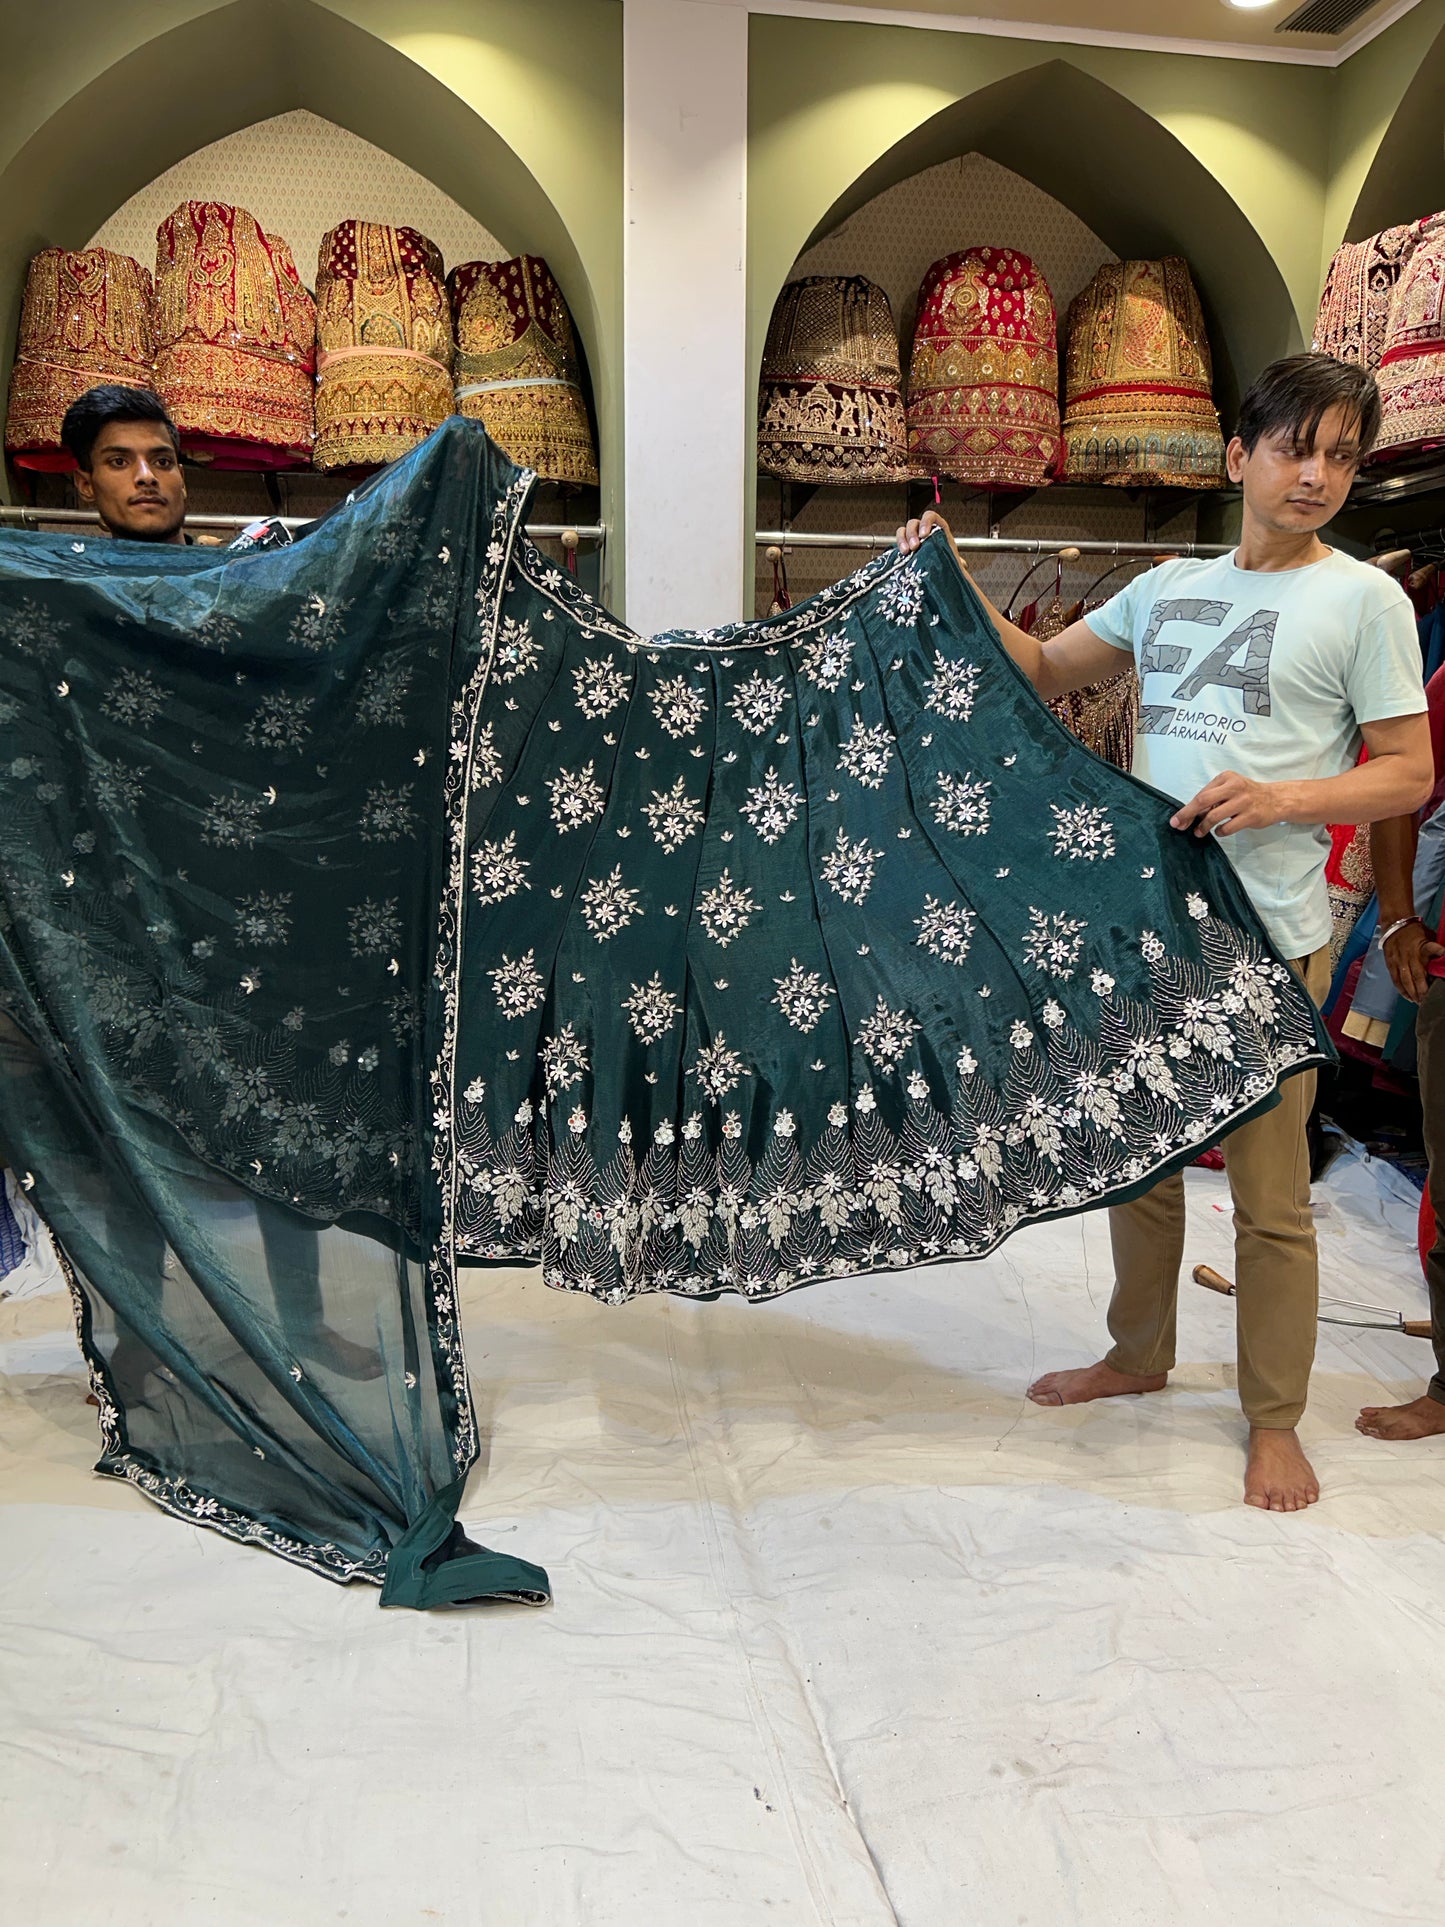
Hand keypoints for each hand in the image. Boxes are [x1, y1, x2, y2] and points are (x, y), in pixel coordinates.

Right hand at [896, 509, 965, 570]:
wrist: (942, 574)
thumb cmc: (948, 564)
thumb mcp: (952, 559)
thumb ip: (956, 558)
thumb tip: (962, 564)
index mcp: (938, 528)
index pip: (930, 516)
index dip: (925, 522)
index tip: (924, 535)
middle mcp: (925, 530)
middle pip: (914, 523)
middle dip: (912, 534)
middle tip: (915, 546)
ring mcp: (914, 537)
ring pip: (904, 530)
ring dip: (903, 539)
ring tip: (907, 551)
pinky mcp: (906, 546)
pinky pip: (899, 540)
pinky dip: (899, 544)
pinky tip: (902, 554)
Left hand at [1170, 770, 1285, 838]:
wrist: (1276, 799)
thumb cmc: (1248, 794)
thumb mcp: (1230, 789)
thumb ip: (1212, 799)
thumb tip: (1189, 815)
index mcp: (1226, 778)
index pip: (1201, 794)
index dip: (1186, 808)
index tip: (1176, 819)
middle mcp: (1234, 787)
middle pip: (1203, 801)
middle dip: (1188, 815)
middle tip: (1179, 826)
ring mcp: (1243, 801)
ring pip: (1214, 816)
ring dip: (1203, 827)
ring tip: (1199, 832)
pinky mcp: (1251, 816)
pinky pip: (1228, 827)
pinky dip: (1220, 831)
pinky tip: (1220, 831)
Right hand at [1383, 921, 1444, 1002]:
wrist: (1395, 924)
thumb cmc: (1415, 931)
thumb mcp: (1429, 935)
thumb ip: (1434, 949)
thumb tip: (1443, 957)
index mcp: (1422, 946)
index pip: (1432, 949)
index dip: (1439, 952)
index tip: (1444, 955)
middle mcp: (1410, 955)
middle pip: (1417, 975)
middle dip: (1423, 990)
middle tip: (1427, 1000)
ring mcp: (1399, 960)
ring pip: (1405, 980)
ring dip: (1412, 993)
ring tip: (1418, 1002)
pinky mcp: (1391, 963)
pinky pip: (1396, 979)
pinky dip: (1401, 990)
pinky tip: (1408, 997)